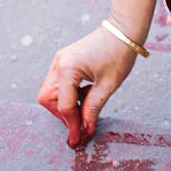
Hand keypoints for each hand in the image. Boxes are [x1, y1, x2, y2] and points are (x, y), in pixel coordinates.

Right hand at [36, 25, 139, 147]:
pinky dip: (67, 95)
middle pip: (48, 99)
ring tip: (86, 108)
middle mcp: (59, 63)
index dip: (72, 126)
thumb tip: (85, 130)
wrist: (122, 30)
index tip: (78, 141)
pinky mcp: (64, 60)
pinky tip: (85, 95)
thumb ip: (93, 109)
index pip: (64, 106)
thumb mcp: (108, 85)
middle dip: (62, 115)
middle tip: (81, 124)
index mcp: (68, 69)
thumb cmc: (118, 54)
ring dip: (64, 105)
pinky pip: (57, 83)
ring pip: (50, 92)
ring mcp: (59, 60)